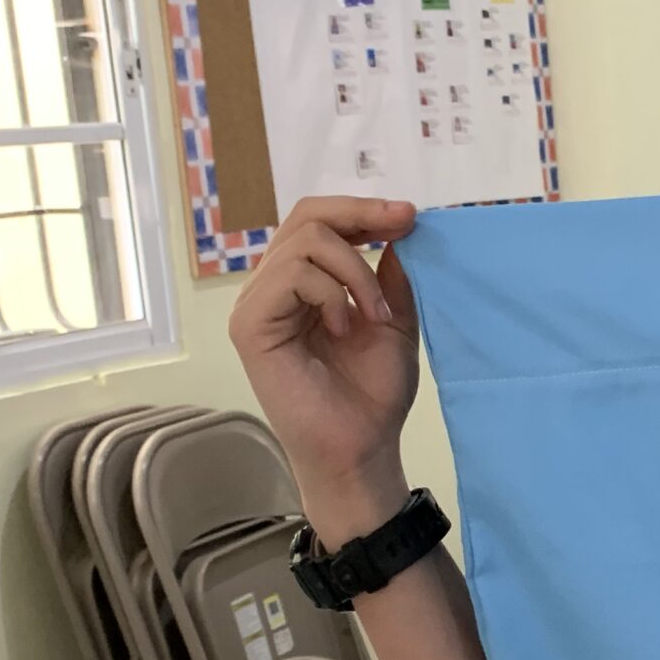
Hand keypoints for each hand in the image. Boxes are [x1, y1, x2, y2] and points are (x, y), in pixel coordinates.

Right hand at [229, 196, 419, 516]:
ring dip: (355, 270)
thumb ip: (390, 276)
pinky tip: (344, 329)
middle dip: (360, 215)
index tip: (409, 216)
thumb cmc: (374, 396)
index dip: (363, 211)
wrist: (361, 449)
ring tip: (376, 314)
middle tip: (404, 225)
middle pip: (305, 216)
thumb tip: (398, 227)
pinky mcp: (250, 325)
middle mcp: (274, 288)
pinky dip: (331, 293)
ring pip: (304, 240)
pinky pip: (292, 275)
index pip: (319, 223)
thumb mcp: (394, 321)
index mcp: (304, 285)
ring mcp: (257, 305)